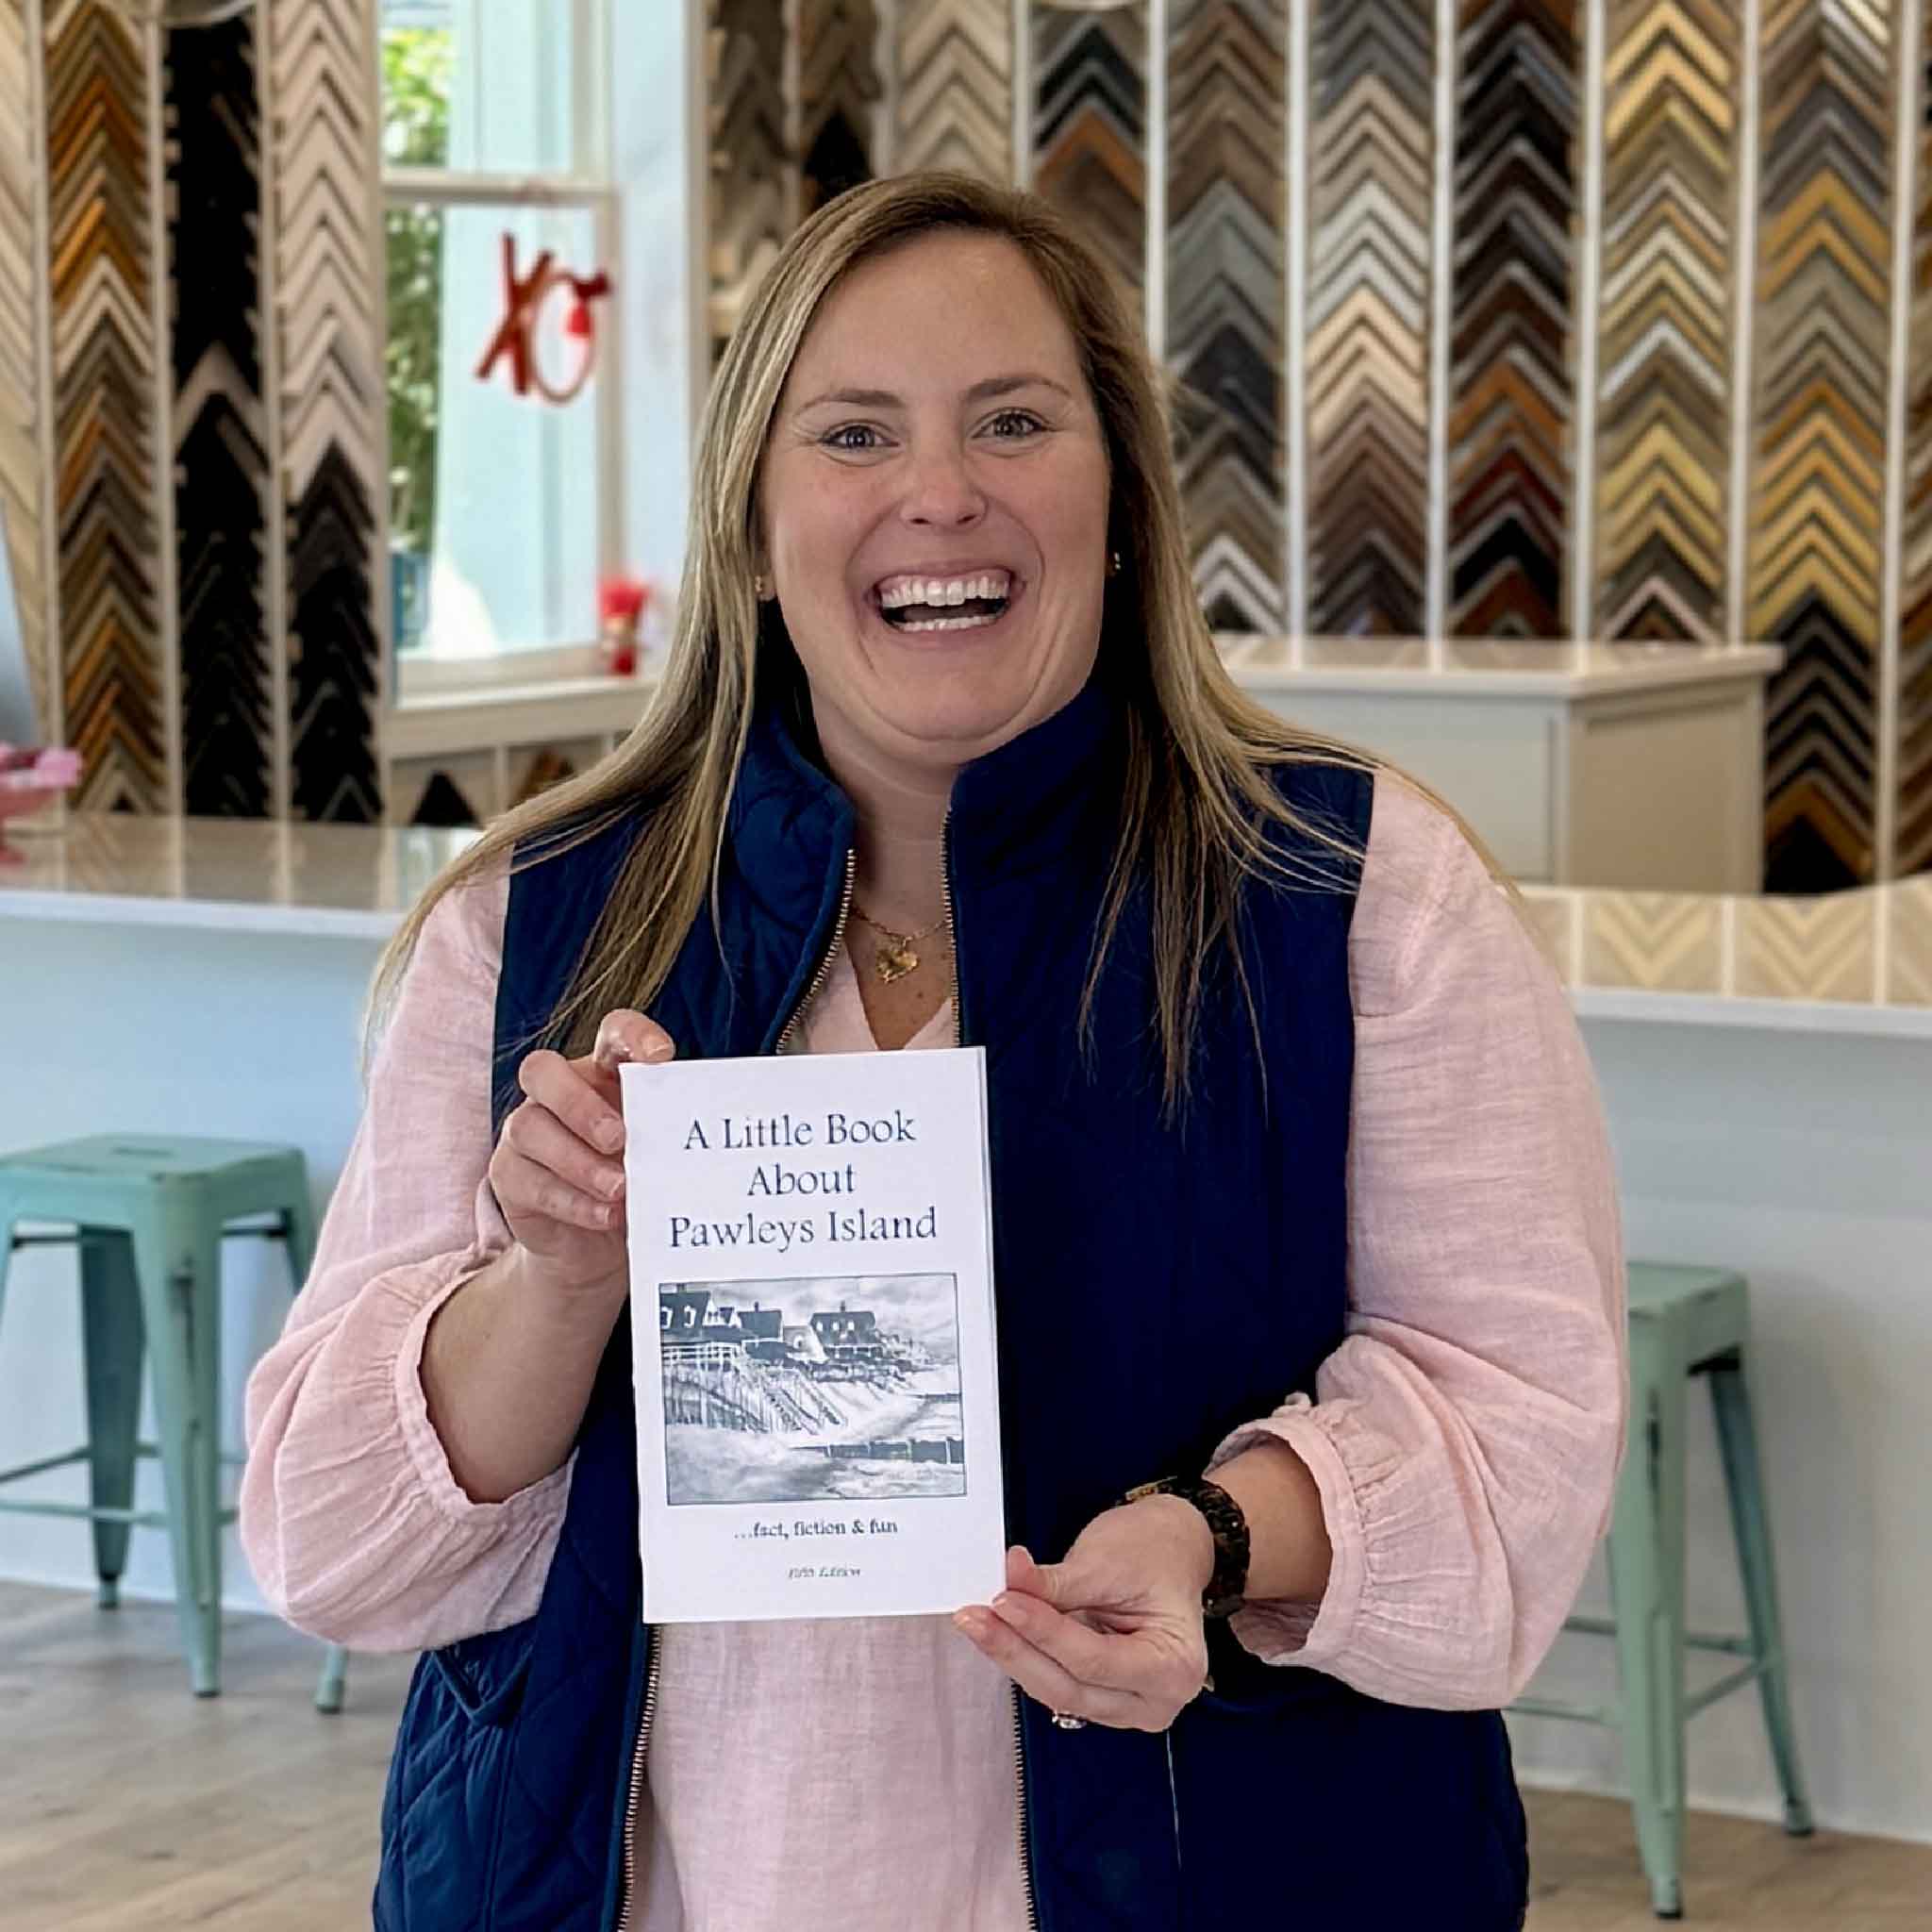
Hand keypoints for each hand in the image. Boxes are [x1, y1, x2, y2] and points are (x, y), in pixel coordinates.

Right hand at [489, 1010, 673, 1297]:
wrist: (596, 1247)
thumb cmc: (636, 1185)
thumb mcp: (657, 1155)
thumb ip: (666, 1135)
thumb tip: (696, 1134)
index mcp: (603, 1073)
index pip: (612, 1034)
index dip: (633, 1035)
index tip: (661, 1057)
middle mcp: (557, 1093)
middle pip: (543, 1071)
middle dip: (579, 1104)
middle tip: (618, 1139)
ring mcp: (526, 1131)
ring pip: (530, 1128)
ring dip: (578, 1162)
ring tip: (619, 1190)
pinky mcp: (508, 1175)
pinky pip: (526, 1178)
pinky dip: (570, 1199)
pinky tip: (604, 1214)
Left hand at [954, 1496, 1213, 1731]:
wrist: (1171, 1550)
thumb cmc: (1154, 1553)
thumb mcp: (1107, 1562)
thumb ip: (1056, 1584)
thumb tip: (1008, 1581)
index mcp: (1174, 1668)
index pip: (1093, 1661)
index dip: (1042, 1632)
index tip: (1002, 1600)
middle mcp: (1155, 1701)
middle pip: (1069, 1687)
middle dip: (1016, 1650)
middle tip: (974, 1616)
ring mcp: (1128, 1705)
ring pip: (1056, 1690)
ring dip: (1013, 1654)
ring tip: (976, 1619)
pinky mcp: (1102, 1696)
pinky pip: (1056, 1680)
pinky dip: (1026, 1654)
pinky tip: (997, 1629)